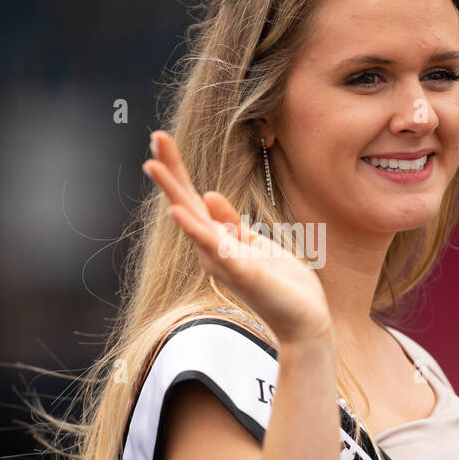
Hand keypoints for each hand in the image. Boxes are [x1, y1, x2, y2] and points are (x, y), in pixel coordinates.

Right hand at [142, 130, 333, 346]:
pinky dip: (195, 229)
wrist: (304, 323)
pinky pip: (215, 247)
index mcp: (218, 241)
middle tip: (154, 137)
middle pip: (185, 203)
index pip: (192, 200)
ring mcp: (224, 262)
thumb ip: (232, 223)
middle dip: (171, 171)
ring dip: (173, 192)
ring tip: (153, 165)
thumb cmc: (282, 287)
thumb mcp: (257, 245)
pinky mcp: (241, 273)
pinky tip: (179, 211)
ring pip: (192, 221)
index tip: (162, 139)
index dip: (178, 170)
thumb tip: (209, 194)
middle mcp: (213, 251)